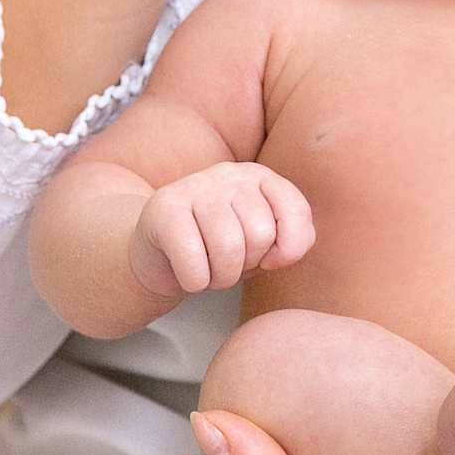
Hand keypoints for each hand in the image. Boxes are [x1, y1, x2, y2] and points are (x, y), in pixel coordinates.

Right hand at [132, 164, 314, 296]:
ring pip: (228, 248)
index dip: (288, 250)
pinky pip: (193, 259)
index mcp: (259, 178)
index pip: (296, 212)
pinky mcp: (163, 208)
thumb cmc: (217, 251)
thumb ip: (293, 242)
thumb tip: (281, 254)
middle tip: (226, 265)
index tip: (267, 260)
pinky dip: (195, 281)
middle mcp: (228, 174)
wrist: (157, 256)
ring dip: (220, 278)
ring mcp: (194, 186)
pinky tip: (187, 273)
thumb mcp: (263, 247)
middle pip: (261, 234)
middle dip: (245, 266)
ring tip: (208, 271)